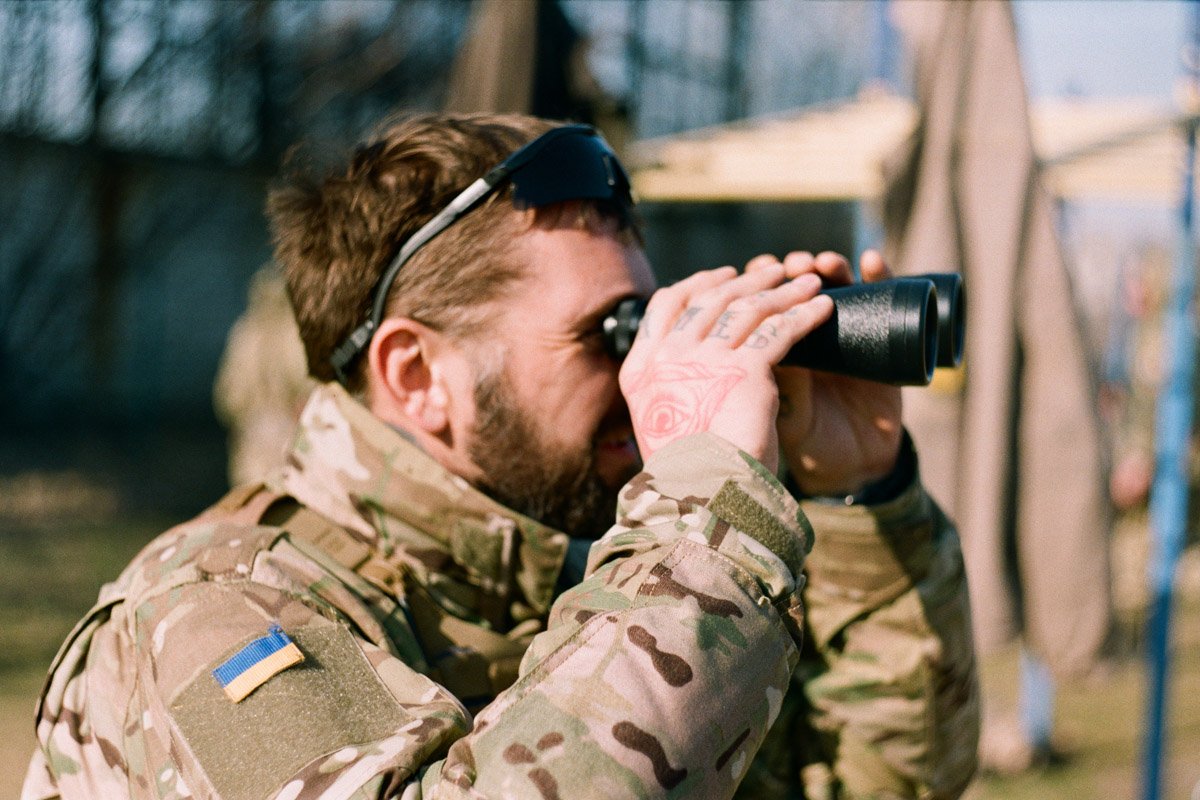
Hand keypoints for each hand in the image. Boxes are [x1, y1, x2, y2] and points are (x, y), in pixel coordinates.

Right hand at [619, 263, 834, 472]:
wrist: (702, 500)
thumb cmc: (688, 472)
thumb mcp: (665, 420)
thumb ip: (674, 385)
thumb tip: (694, 359)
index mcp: (641, 369)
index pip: (666, 305)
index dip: (698, 284)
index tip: (723, 275)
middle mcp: (667, 358)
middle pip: (711, 300)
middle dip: (748, 280)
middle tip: (774, 269)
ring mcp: (703, 360)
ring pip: (749, 310)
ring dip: (784, 290)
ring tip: (810, 280)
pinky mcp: (743, 370)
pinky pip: (780, 331)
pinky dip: (806, 315)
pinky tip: (825, 308)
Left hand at [746, 250, 902, 495]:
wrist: (855, 466)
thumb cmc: (810, 443)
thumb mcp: (786, 416)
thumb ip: (780, 387)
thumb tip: (763, 346)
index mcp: (775, 348)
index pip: (762, 303)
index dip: (759, 283)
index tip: (756, 268)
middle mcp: (808, 335)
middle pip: (798, 286)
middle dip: (793, 270)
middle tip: (792, 265)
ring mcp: (845, 334)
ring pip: (837, 286)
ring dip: (830, 266)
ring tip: (825, 263)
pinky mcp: (883, 338)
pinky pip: (882, 300)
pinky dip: (878, 276)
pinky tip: (871, 262)